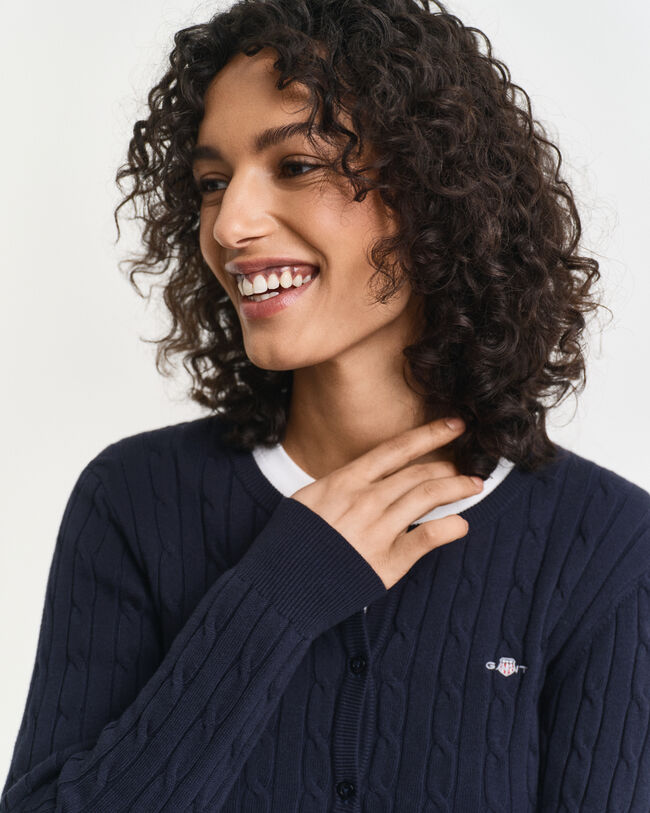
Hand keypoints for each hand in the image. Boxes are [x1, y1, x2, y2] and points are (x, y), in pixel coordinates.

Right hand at [290, 417, 482, 589]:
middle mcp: (365, 500)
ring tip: (474, 485)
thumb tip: (368, 476)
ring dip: (456, 488)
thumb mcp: (310, 498)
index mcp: (346, 481)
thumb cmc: (291, 541)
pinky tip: (461, 523)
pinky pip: (427, 538)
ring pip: (427, 497)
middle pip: (418, 473)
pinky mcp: (386, 563)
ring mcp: (377, 530)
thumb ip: (343, 485)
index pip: (397, 449)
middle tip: (467, 465)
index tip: (455, 425)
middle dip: (449, 465)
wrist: (278, 583)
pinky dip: (449, 528)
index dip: (430, 435)